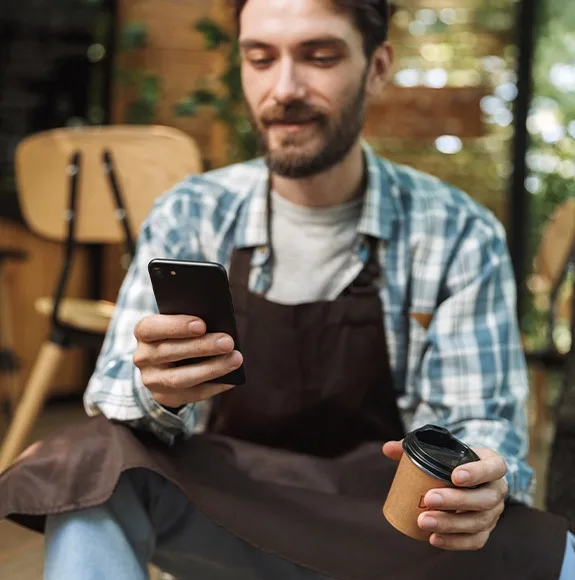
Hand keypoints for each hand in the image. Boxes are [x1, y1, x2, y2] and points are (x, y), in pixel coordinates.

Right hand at [133, 314, 242, 407]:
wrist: (163, 364)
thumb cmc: (179, 335)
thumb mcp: (178, 325)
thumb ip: (192, 322)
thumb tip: (219, 325)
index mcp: (144, 333)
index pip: (151, 328)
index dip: (176, 326)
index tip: (201, 325)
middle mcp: (143, 357)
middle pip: (170, 352)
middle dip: (202, 347)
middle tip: (228, 342)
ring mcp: (152, 380)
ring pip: (180, 377)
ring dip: (211, 368)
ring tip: (235, 359)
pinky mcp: (165, 397)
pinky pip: (192, 394)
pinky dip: (214, 386)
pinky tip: (232, 379)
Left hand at [383, 441, 507, 550]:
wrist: (468, 478)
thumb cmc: (453, 461)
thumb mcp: (441, 449)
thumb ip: (415, 447)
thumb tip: (388, 448)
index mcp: (492, 464)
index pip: (494, 467)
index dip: (477, 473)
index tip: (454, 476)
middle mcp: (497, 490)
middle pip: (485, 499)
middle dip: (456, 501)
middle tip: (429, 499)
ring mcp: (494, 513)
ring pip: (478, 522)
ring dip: (450, 524)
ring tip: (424, 521)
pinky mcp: (486, 530)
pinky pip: (475, 540)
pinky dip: (455, 542)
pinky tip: (434, 538)